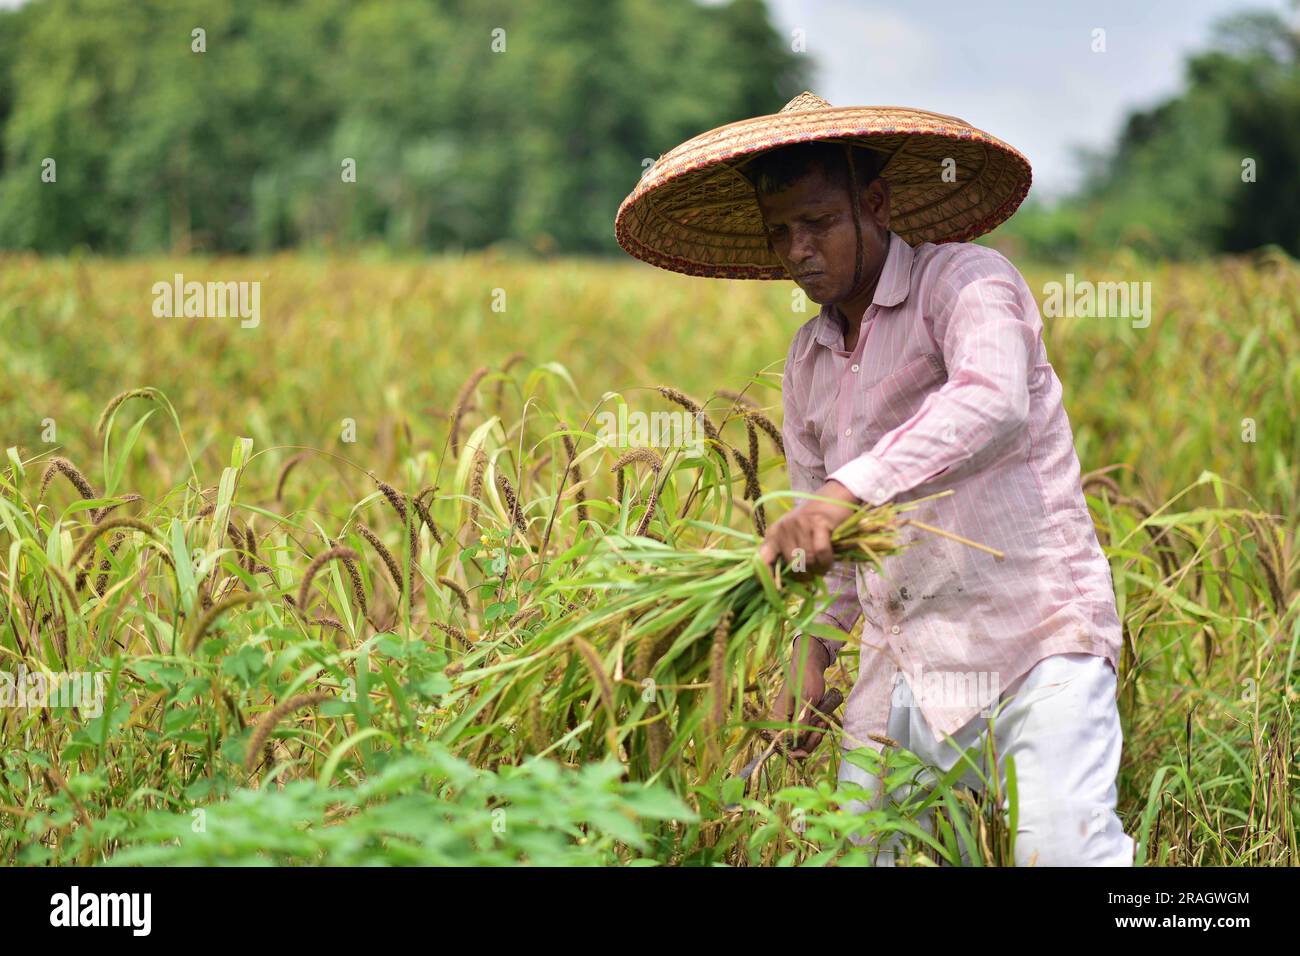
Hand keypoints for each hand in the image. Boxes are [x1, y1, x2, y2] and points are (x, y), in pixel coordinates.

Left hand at [758, 480, 858, 575]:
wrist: (834, 497)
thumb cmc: (815, 523)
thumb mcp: (796, 537)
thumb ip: (791, 556)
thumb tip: (791, 585)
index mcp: (773, 534)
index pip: (761, 559)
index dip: (766, 577)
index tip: (777, 590)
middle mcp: (783, 528)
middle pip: (791, 564)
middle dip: (806, 573)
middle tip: (816, 571)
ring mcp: (799, 524)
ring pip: (807, 559)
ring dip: (819, 567)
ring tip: (824, 564)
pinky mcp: (817, 522)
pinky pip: (820, 552)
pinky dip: (827, 560)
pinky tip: (830, 558)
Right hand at [770, 635, 830, 757]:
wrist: (810, 666)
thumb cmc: (805, 678)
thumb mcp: (805, 700)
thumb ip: (802, 720)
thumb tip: (800, 740)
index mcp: (777, 718)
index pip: (780, 744)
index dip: (792, 752)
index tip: (806, 752)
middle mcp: (783, 722)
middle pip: (794, 746)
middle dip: (810, 741)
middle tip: (821, 728)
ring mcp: (793, 721)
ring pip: (804, 740)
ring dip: (816, 734)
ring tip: (825, 720)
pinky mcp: (803, 719)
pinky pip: (810, 732)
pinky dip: (819, 729)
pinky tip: (825, 718)